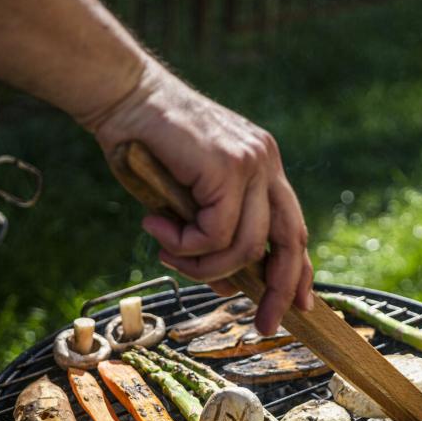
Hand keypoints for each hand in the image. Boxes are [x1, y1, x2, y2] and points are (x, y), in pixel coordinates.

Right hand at [91, 59, 313, 334]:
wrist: (122, 95)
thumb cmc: (149, 151)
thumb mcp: (189, 205)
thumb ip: (213, 240)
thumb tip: (230, 287)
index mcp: (264, 170)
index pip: (295, 229)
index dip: (299, 271)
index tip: (299, 304)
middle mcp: (267, 165)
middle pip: (291, 241)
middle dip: (279, 290)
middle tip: (265, 324)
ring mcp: (251, 163)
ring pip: (245, 246)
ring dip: (203, 266)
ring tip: (168, 254)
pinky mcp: (227, 166)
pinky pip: (215, 233)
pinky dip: (185, 245)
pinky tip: (157, 226)